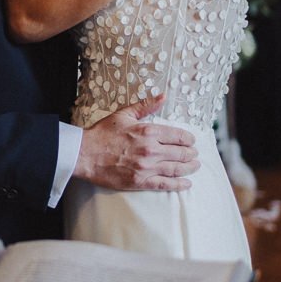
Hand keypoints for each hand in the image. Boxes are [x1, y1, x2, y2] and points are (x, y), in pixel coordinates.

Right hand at [74, 96, 198, 190]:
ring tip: (195, 166)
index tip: (191, 141)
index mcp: (148, 131)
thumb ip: (146, 106)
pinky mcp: (140, 181)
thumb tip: (163, 96)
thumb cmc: (102, 133)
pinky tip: (186, 184)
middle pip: (181, 153)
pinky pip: (165, 184)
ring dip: (189, 168)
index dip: (189, 139)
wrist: (85, 154)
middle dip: (191, 154)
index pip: (178, 136)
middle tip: (195, 154)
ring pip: (176, 169)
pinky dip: (178, 185)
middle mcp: (150, 150)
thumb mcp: (124, 114)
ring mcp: (146, 167)